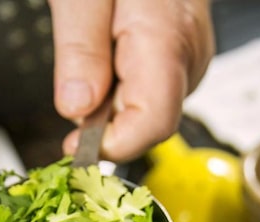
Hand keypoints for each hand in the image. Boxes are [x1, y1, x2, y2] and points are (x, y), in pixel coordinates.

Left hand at [48, 0, 213, 161]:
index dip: (109, 145)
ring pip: (146, 109)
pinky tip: (108, 55)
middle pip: (147, 123)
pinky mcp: (181, 54)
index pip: (152, 125)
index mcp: (166, 38)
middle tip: (75, 84)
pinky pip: (149, 89)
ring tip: (93, 55)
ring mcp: (189, 55)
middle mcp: (188, 53)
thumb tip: (77, 108)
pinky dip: (119, 86)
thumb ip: (81, 48)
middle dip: (103, 123)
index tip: (70, 145)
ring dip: (109, 103)